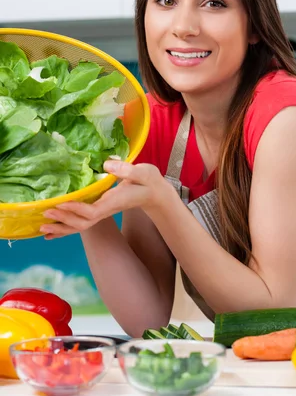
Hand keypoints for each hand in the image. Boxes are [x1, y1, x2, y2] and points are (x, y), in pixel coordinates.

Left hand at [40, 161, 171, 239]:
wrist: (154, 194)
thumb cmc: (149, 182)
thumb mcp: (143, 172)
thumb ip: (127, 169)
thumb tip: (106, 164)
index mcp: (114, 201)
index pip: (93, 211)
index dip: (76, 209)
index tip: (61, 203)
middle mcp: (106, 210)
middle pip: (83, 222)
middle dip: (64, 219)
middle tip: (45, 212)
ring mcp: (102, 212)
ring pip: (80, 226)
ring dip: (62, 227)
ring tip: (42, 227)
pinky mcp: (99, 210)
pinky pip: (80, 222)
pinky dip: (66, 228)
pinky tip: (53, 231)